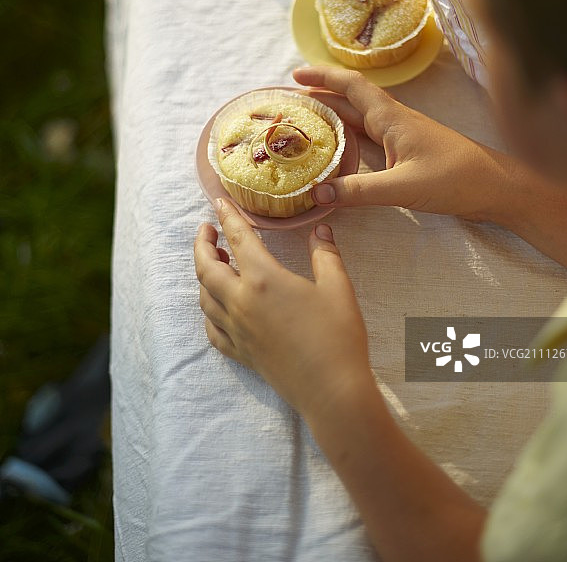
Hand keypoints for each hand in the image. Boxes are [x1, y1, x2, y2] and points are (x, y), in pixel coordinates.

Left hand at [193, 198, 372, 419]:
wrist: (332, 391)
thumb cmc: (338, 337)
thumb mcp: (338, 287)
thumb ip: (325, 254)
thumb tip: (320, 230)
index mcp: (264, 279)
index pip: (238, 238)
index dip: (227, 216)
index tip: (219, 202)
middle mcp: (241, 303)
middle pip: (207, 267)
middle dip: (202, 244)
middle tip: (207, 229)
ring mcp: (237, 331)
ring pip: (204, 297)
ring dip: (204, 275)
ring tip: (215, 263)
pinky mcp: (241, 353)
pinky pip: (212, 329)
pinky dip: (209, 312)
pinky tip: (218, 307)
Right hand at [293, 65, 511, 220]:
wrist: (497, 188)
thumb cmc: (456, 179)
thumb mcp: (403, 187)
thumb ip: (359, 191)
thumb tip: (316, 193)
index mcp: (392, 117)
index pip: (351, 86)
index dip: (322, 77)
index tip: (293, 75)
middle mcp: (394, 121)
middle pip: (349, 101)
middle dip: (318, 98)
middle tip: (286, 105)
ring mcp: (401, 137)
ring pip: (358, 121)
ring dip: (332, 120)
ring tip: (302, 126)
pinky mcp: (406, 154)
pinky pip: (368, 141)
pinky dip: (347, 142)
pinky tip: (335, 153)